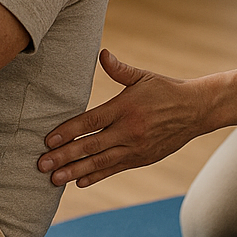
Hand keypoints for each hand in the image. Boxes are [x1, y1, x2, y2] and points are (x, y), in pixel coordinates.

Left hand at [37, 49, 211, 187]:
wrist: (196, 111)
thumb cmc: (166, 90)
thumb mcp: (143, 76)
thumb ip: (119, 69)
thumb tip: (102, 54)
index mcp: (125, 108)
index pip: (90, 122)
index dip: (67, 132)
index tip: (47, 140)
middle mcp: (128, 130)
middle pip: (90, 146)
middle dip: (64, 156)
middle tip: (41, 164)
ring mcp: (135, 147)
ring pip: (100, 162)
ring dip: (75, 171)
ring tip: (53, 179)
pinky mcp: (142, 158)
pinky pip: (114, 169)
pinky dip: (96, 176)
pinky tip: (79, 182)